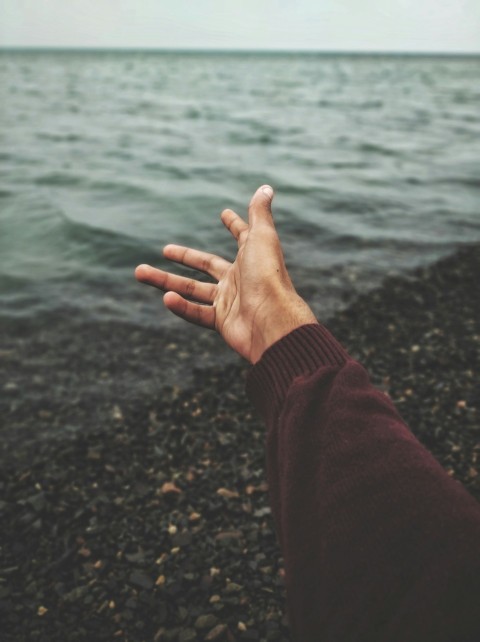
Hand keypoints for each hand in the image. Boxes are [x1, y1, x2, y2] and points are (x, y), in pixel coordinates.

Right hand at [135, 185, 317, 363]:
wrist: (272, 322)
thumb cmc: (267, 276)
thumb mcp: (262, 237)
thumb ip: (259, 213)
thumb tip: (266, 187)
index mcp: (252, 258)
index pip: (242, 237)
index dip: (235, 225)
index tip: (224, 214)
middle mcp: (241, 279)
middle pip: (206, 266)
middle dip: (184, 257)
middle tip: (164, 249)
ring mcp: (230, 302)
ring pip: (192, 290)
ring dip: (165, 282)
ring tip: (138, 272)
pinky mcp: (222, 322)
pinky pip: (196, 312)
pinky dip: (181, 306)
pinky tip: (166, 298)